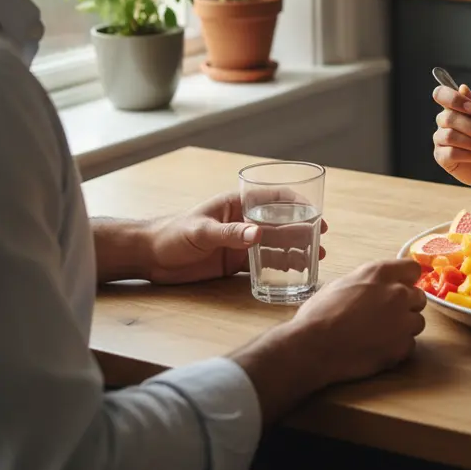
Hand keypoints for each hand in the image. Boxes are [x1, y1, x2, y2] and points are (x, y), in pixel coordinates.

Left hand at [144, 191, 326, 284]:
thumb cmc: (172, 233)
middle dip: (302, 229)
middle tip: (321, 240)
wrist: (149, 256)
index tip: (314, 213)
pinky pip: (262, 262)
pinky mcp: (235, 262)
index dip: (296, 203)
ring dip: (295, 249)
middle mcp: (243, 221)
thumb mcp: (201, 232)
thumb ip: (229, 234)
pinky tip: (294, 272)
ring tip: (315, 258)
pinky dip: (279, 266)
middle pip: (280, 222)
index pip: (273, 197)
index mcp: (237, 204)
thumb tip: (259, 234)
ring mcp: (241, 242)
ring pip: (275, 244)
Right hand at [231, 257, 426, 424]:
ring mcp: (402, 321)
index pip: (413, 269)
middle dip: (407, 306)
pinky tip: (377, 350)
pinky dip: (397, 349)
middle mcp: (397, 293)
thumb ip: (368, 282)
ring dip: (404, 328)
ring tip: (380, 336)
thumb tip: (375, 286)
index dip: (407, 280)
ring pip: (417, 323)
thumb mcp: (342, 284)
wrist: (313, 347)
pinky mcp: (401, 347)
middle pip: (419, 297)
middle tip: (387, 316)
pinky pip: (409, 346)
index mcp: (380, 273)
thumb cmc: (319, 313)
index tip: (400, 288)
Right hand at [432, 83, 470, 195]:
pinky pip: (450, 153)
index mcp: (456, 108)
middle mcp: (444, 122)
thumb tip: (463, 88)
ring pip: (450, 136)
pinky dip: (469, 155)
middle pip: (448, 117)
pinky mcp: (441, 157)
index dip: (453, 99)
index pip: (441, 94)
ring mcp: (441, 140)